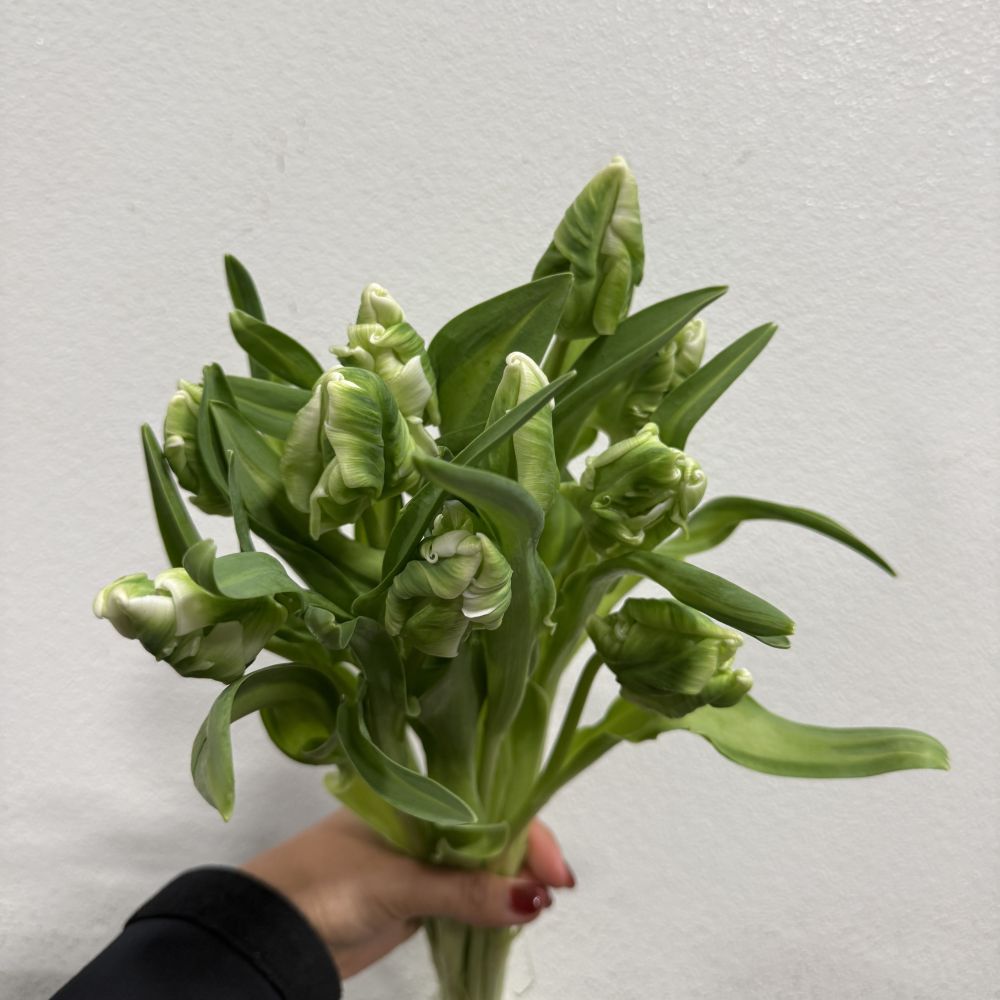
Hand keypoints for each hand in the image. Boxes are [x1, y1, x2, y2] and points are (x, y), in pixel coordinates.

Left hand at [240, 809, 574, 978]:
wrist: (269, 935)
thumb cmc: (319, 886)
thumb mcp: (397, 883)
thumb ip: (464, 891)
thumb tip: (533, 899)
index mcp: (415, 794)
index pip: (488, 798)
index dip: (526, 829)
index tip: (555, 871)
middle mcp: (423, 819)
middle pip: (492, 829)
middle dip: (525, 858)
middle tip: (553, 892)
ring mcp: (421, 858)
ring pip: (482, 864)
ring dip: (510, 883)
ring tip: (536, 907)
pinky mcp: (416, 896)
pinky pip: (467, 895)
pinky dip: (490, 905)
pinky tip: (511, 915)